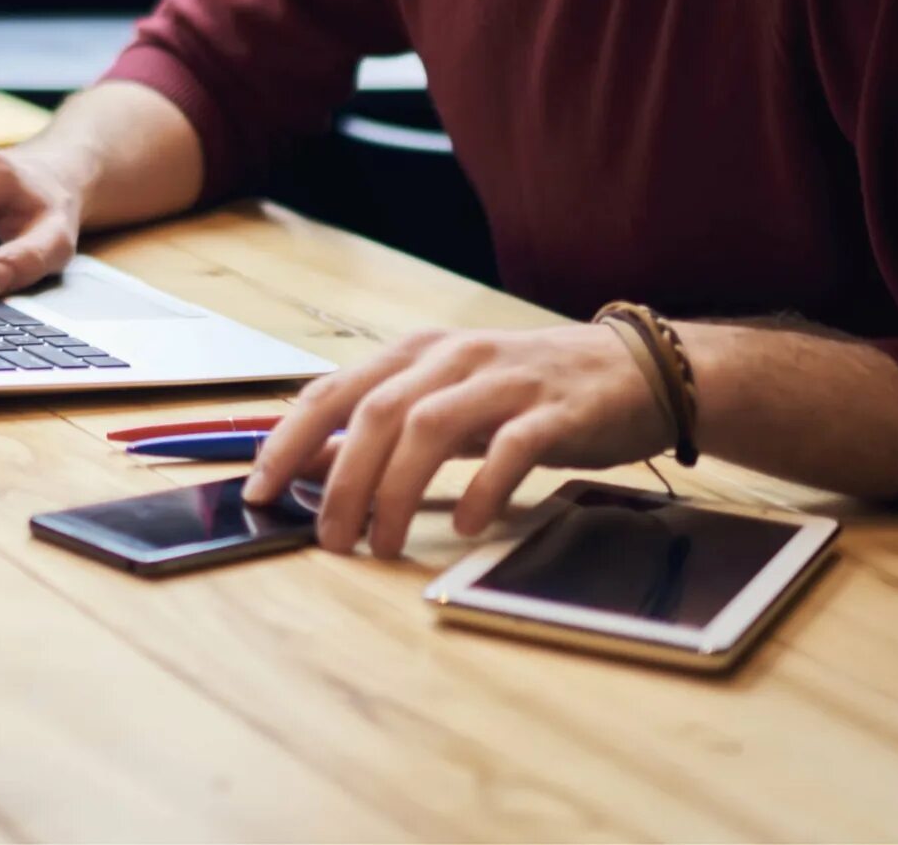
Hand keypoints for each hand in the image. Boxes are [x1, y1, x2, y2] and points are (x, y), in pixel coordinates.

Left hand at [241, 325, 671, 556]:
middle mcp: (454, 358)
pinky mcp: (556, 410)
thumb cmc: (529, 391)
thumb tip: (311, 465)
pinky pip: (510, 448)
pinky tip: (464, 525)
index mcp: (419, 353)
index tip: (260, 489)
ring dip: (395, 490)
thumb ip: (383, 428)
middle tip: (328, 539)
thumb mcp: (447, 401)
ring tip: (382, 543)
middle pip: (376, 412)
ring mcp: (505, 380)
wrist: (637, 370)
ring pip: (430, 426)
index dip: (290, 438)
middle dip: (341, 479)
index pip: (335, 390)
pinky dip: (480, 486)